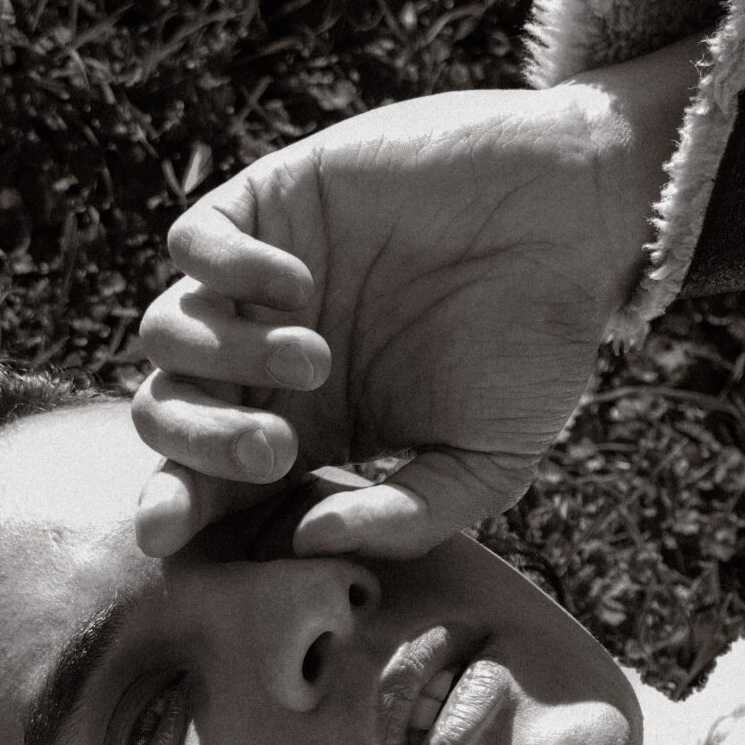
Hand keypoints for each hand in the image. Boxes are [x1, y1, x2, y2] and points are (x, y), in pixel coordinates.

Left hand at [131, 38, 698, 558]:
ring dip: (224, 358)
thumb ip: (405, 515)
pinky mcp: (275, 203)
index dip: (172, 508)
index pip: (204, 480)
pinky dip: (224, 271)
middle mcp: (267, 362)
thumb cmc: (537, 346)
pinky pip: (191, 241)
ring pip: (166, 333)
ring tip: (314, 356)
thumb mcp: (487, 462)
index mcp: (306, 430)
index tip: (166, 532)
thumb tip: (310, 541)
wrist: (580, 217)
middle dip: (196, 444)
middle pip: (164, 412)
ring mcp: (263, 282)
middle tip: (272, 447)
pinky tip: (298, 287)